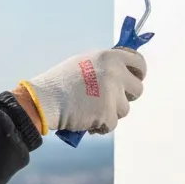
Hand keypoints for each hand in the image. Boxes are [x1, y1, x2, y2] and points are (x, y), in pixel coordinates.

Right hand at [18, 47, 145, 134]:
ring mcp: (113, 95)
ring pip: (125, 109)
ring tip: (91, 109)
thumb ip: (105, 66)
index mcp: (110, 57)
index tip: (135, 79)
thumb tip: (121, 72)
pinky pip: (112, 124)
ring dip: (111, 112)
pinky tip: (86, 120)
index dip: (139, 73)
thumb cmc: (60, 83)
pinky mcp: (108, 114)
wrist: (45, 100)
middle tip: (112, 100)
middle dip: (126, 96)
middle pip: (138, 89)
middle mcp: (115, 74)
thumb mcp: (84, 63)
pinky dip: (101, 125)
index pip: (139, 63)